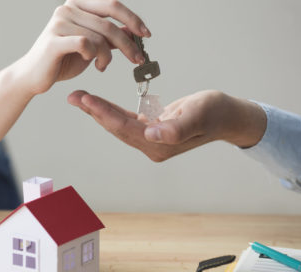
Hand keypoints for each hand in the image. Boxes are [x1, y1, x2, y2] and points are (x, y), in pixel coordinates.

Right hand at [16, 0, 150, 94]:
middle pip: (109, 23)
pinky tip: (93, 64)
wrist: (33, 77)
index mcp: (77, 4)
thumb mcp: (91, 46)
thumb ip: (109, 37)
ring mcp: (59, 23)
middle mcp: (67, 9)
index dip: (132, 19)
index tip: (146, 34)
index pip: (112, 5)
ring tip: (103, 66)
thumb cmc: (61, 60)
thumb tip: (133, 31)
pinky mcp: (54, 41)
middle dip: (128, 43)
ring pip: (99, 37)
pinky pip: (85, 44)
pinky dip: (95, 56)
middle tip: (137, 59)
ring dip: (108, 56)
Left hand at [67, 90, 266, 161]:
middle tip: (73, 97)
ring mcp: (150, 140)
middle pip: (116, 127)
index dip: (104, 113)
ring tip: (79, 98)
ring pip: (118, 124)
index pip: (125, 128)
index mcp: (159, 145)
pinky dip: (110, 110)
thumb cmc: (216, 113)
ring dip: (98, 111)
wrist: (227, 116)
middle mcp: (151, 145)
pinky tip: (97, 103)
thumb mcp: (199, 115)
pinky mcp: (150, 130)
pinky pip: (125, 119)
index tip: (86, 100)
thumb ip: (177, 127)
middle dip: (94, 111)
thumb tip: (152, 134)